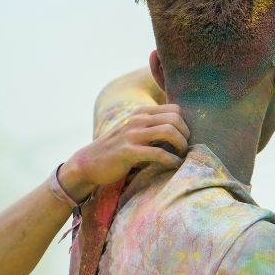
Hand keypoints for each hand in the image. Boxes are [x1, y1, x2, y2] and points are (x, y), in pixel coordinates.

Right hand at [62, 104, 189, 199]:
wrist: (89, 162)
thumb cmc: (116, 148)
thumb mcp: (134, 130)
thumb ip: (152, 126)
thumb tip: (180, 131)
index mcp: (141, 112)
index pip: (175, 109)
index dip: (185, 124)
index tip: (184, 138)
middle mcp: (137, 119)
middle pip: (175, 119)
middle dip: (185, 135)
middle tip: (184, 148)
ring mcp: (132, 134)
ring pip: (169, 132)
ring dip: (181, 145)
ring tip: (181, 155)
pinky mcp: (128, 151)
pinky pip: (157, 153)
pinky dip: (171, 160)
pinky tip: (174, 165)